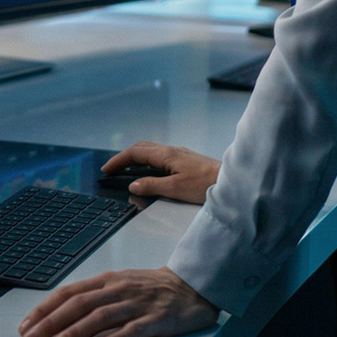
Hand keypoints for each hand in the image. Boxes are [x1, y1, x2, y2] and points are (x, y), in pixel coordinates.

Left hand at [18, 267, 219, 336]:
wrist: (191, 286)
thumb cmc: (150, 288)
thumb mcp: (118, 285)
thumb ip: (93, 298)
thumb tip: (60, 315)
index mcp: (107, 281)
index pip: (69, 293)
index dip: (45, 309)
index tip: (26, 325)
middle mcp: (119, 289)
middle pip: (79, 304)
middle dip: (51, 322)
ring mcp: (138, 304)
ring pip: (101, 317)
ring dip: (75, 332)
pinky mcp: (158, 319)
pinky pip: (134, 330)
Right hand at [103, 141, 219, 202]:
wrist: (230, 180)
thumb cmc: (205, 184)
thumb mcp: (175, 189)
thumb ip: (152, 186)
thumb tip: (133, 185)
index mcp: (166, 154)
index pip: (135, 153)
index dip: (118, 161)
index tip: (106, 169)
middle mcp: (171, 150)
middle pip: (141, 148)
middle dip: (124, 157)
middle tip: (112, 168)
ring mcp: (179, 154)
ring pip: (151, 151)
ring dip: (135, 158)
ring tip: (126, 170)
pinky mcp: (186, 160)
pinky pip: (159, 156)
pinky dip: (147, 161)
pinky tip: (149, 171)